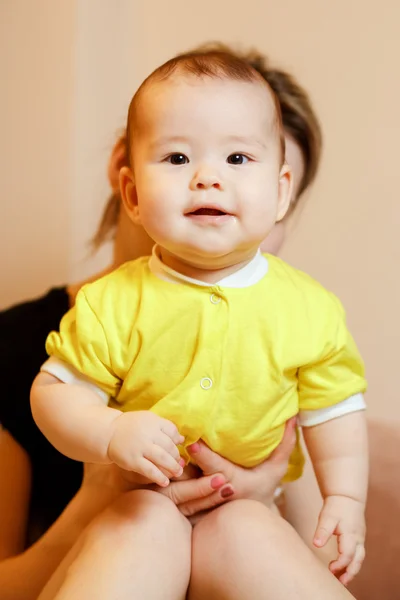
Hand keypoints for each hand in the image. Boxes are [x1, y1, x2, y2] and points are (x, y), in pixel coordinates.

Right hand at [107, 411, 184, 486]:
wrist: (108, 433)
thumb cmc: (131, 427)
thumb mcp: (148, 421)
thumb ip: (165, 428)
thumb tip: (182, 439)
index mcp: (153, 421)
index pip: (171, 430)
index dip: (177, 439)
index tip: (179, 447)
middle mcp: (147, 433)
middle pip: (169, 446)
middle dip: (176, 456)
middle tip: (181, 463)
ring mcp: (140, 447)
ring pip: (162, 458)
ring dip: (173, 467)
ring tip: (178, 473)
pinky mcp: (133, 460)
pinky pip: (150, 470)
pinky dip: (159, 477)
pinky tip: (165, 482)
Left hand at [163, 417, 296, 519]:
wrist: (249, 520)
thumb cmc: (262, 487)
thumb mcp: (276, 468)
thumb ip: (284, 444)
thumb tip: (293, 417)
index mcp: (235, 483)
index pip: (216, 468)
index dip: (204, 456)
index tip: (193, 442)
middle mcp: (215, 495)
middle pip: (194, 478)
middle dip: (180, 464)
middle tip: (167, 448)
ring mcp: (201, 503)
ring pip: (180, 487)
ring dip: (169, 473)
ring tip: (156, 455)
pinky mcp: (189, 507)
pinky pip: (174, 493)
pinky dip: (165, 481)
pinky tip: (154, 467)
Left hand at [313, 494, 365, 585]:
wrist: (347, 497)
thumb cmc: (336, 506)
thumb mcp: (327, 517)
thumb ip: (322, 531)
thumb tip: (316, 544)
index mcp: (350, 534)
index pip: (347, 554)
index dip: (340, 564)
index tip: (330, 569)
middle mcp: (358, 539)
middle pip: (357, 561)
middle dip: (350, 573)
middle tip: (340, 582)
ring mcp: (360, 539)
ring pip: (359, 559)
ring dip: (351, 570)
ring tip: (341, 580)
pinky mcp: (358, 539)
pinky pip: (358, 555)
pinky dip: (352, 563)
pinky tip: (343, 569)